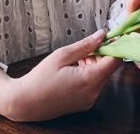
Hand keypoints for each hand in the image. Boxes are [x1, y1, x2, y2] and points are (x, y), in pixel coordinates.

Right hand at [6, 29, 121, 120]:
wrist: (24, 102)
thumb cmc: (40, 79)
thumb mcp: (62, 55)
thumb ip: (85, 45)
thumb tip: (101, 35)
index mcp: (88, 81)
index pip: (115, 61)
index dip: (114, 47)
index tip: (109, 38)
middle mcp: (92, 94)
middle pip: (108, 68)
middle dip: (101, 55)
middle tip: (86, 48)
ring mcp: (88, 101)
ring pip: (101, 76)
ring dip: (94, 64)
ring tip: (76, 59)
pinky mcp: (84, 104)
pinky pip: (93, 85)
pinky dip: (89, 74)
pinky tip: (75, 69)